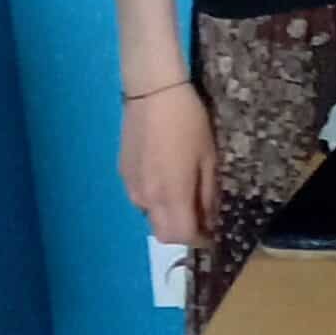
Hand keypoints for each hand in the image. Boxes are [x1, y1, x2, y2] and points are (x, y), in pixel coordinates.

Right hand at [120, 88, 216, 244]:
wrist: (152, 94)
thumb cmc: (188, 123)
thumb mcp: (208, 158)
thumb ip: (207, 194)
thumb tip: (210, 220)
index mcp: (171, 195)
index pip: (183, 236)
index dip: (200, 240)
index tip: (212, 234)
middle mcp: (146, 199)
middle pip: (163, 234)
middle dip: (183, 233)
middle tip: (200, 218)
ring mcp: (131, 187)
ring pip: (151, 218)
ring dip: (168, 217)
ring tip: (185, 195)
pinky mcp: (123, 175)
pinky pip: (141, 200)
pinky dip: (156, 201)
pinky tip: (167, 178)